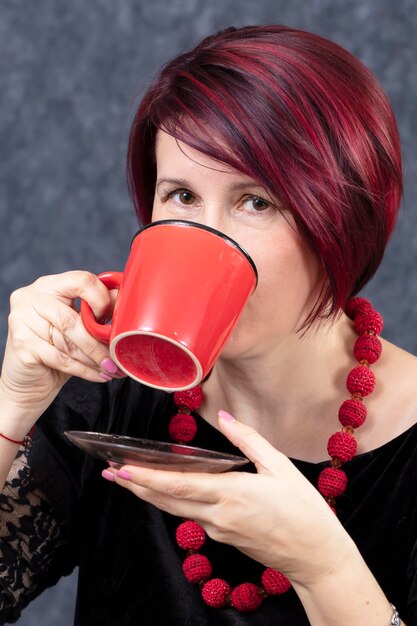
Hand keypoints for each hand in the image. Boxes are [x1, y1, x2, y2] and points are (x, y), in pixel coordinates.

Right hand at [1, 271, 119, 418]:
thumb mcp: (79, 326)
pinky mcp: (21, 345)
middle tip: (118, 357)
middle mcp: (31, 297)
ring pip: (68, 342)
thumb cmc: (57, 349)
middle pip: (73, 319)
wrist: (29, 381)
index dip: (102, 300)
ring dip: (95, 359)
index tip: (115, 321)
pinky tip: (99, 375)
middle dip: (99, 343)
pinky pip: (61, 359)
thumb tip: (125, 301)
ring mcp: (21, 320)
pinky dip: (85, 370)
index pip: (81, 280)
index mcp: (49, 285)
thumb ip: (97, 311)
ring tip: (112, 368)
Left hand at [103, 411, 355, 586]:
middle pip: (166, 500)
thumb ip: (248, 440)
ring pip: (174, 509)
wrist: (317, 557)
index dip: (147, 477)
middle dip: (135, 485)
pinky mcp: (223, 537)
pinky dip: (170, 501)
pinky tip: (165, 490)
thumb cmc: (304, 510)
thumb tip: (223, 417)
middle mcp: (217, 516)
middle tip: (108, 470)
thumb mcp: (280, 467)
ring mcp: (218, 530)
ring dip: (148, 493)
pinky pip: (190, 516)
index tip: (121, 468)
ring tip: (125, 478)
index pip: (179, 486)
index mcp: (231, 495)